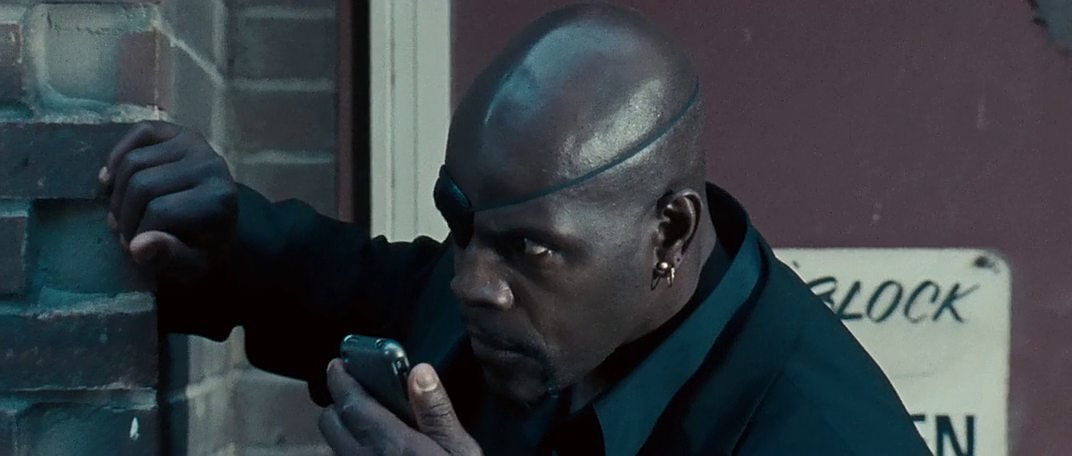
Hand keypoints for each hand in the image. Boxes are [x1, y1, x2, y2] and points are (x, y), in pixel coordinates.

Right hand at [99, 121, 236, 280]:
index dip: (138, 234)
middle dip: (124, 214)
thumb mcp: (192, 266)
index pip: (160, 212)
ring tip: (122, 212)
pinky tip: (111, 179)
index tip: (134, 249)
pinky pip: (139, 133)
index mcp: (218, 201)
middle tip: (124, 232)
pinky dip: (118, 155)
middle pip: (142, 185)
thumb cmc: (203, 246)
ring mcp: (196, 145)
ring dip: (117, 192)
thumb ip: (170, 258)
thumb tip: (138, 246)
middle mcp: (211, 166)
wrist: (218, 222)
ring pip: (133, 162)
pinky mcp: (181, 132)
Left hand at [320, 359, 482, 455]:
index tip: (338, 365)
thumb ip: (436, 410)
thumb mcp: (459, 451)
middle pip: (331, 424)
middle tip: (353, 390)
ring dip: (343, 429)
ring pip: (335, 447)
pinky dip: (351, 452)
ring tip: (364, 421)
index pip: (352, 403)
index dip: (341, 379)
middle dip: (338, 403)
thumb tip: (419, 371)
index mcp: (393, 445)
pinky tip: (373, 451)